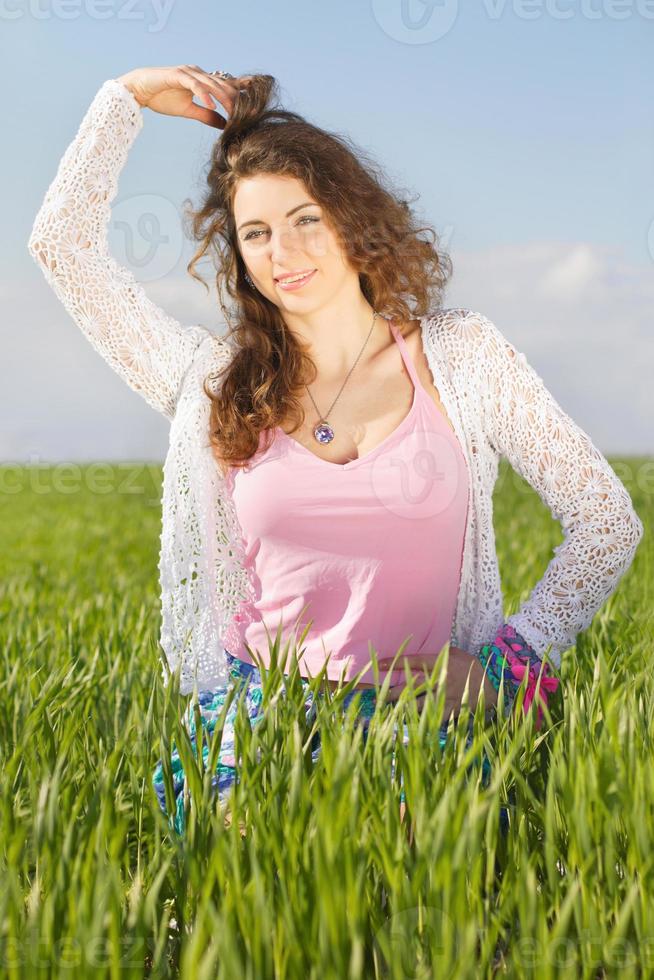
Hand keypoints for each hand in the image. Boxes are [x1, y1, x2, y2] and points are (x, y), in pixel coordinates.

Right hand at [116, 65, 254, 128]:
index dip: (239, 94)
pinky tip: (213, 106)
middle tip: (249, 114)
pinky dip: (205, 95)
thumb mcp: (188, 111)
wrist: (139, 90)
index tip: (253, 107)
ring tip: (235, 112)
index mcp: (202, 81)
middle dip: (236, 99)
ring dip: (225, 99)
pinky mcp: (178, 74)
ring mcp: (189, 72)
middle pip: (223, 85)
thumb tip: (224, 124)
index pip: (224, 86)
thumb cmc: (162, 98)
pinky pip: (195, 85)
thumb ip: (206, 115)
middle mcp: (198, 73)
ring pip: (212, 84)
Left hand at [378, 645, 498, 720]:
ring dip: (402, 705)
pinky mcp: (450, 709)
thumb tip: (419, 654)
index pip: (412, 661)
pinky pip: (432, 716)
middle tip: (378, 692)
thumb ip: (437, 654)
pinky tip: (408, 721)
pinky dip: (420, 719)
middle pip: (411, 684)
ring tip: (388, 707)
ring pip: (418, 702)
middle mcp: (440, 679)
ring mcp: (444, 696)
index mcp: (440, 662)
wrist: (491, 684)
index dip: (394, 662)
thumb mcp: (455, 653)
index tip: (379, 664)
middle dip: (393, 689)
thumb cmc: (471, 665)